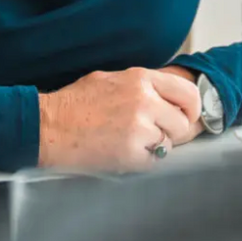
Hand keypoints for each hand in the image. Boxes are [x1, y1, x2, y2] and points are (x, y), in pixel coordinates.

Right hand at [38, 67, 201, 171]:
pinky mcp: (132, 153)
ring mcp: (139, 128)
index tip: (188, 117)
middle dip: (173, 132)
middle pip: (183, 123)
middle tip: (155, 134)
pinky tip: (122, 152)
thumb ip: (143, 87)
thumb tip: (170, 101)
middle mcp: (144, 100)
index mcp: (140, 79)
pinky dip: (141, 161)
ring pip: (169, 144)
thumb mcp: (112, 80)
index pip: (187, 92)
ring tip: (130, 142)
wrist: (49, 126)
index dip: (192, 109)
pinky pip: (153, 161)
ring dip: (155, 146)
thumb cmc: (74, 104)